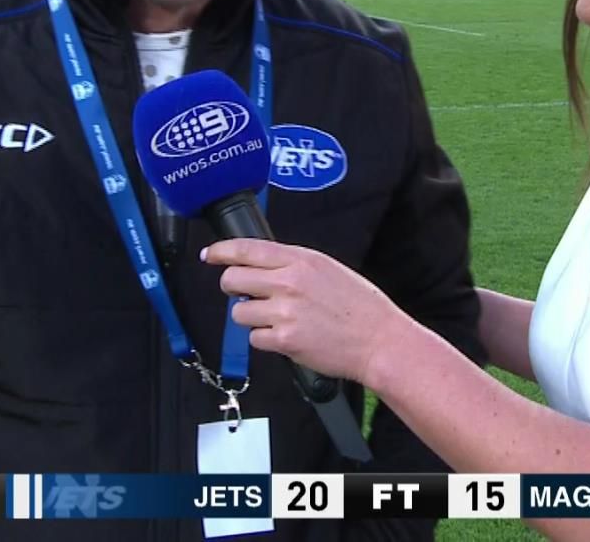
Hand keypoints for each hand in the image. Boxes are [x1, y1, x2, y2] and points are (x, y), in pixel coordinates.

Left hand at [204, 239, 407, 385]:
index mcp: (302, 260)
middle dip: (232, 288)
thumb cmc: (360, 306)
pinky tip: (286, 337)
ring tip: (277, 320)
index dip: (222, 251)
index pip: (248, 249)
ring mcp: (285, 312)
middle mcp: (290, 282)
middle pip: (233, 280)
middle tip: (245, 294)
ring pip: (239, 313)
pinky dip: (266, 339)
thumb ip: (295, 265)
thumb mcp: (329, 270)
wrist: (379, 340)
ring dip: (251, 318)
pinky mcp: (285, 340)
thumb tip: (263, 267)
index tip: (209, 254)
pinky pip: (255, 338)